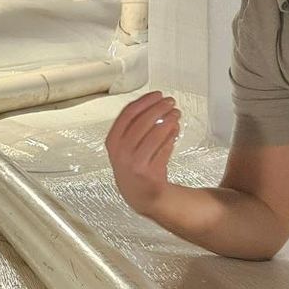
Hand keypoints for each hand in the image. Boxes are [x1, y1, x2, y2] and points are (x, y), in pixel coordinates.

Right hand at [105, 91, 180, 215]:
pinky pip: (165, 148)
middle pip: (143, 121)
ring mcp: (135, 163)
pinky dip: (172, 136)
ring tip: (176, 113)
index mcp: (112, 141)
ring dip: (168, 120)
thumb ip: (134, 125)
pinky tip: (176, 129)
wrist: (139, 194)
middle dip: (159, 108)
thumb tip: (155, 103)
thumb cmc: (134, 164)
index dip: (145, 101)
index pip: (128, 114)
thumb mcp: (124, 145)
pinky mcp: (150, 172)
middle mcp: (121, 152)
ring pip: (156, 134)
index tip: (158, 94)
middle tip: (170, 101)